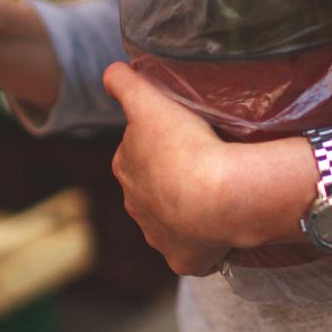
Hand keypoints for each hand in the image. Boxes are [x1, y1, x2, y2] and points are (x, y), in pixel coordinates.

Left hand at [102, 63, 237, 276]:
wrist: (216, 197)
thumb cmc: (183, 144)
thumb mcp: (149, 101)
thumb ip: (125, 84)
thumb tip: (111, 73)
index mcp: (126, 168)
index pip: (137, 152)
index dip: (159, 143)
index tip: (182, 138)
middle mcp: (136, 206)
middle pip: (153, 188)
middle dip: (171, 180)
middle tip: (204, 166)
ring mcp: (159, 236)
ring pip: (172, 222)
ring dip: (188, 213)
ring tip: (216, 199)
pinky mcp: (182, 259)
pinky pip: (192, 252)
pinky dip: (203, 245)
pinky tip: (220, 233)